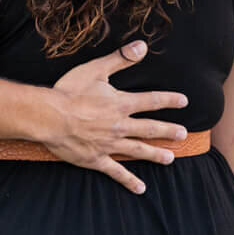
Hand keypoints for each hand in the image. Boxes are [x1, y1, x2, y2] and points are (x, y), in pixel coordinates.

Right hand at [43, 41, 190, 195]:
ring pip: (138, 150)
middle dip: (168, 131)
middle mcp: (120, 126)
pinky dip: (129, 180)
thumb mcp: (96, 69)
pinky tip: (141, 188)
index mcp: (121, 104)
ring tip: (170, 158)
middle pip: (150, 128)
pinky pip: (117, 172)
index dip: (169, 100)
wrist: (49, 117)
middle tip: (183, 134)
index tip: (184, 101)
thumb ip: (120, 59)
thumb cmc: (70, 91)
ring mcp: (110, 145)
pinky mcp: (97, 159)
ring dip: (155, 154)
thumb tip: (142, 46)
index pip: (151, 101)